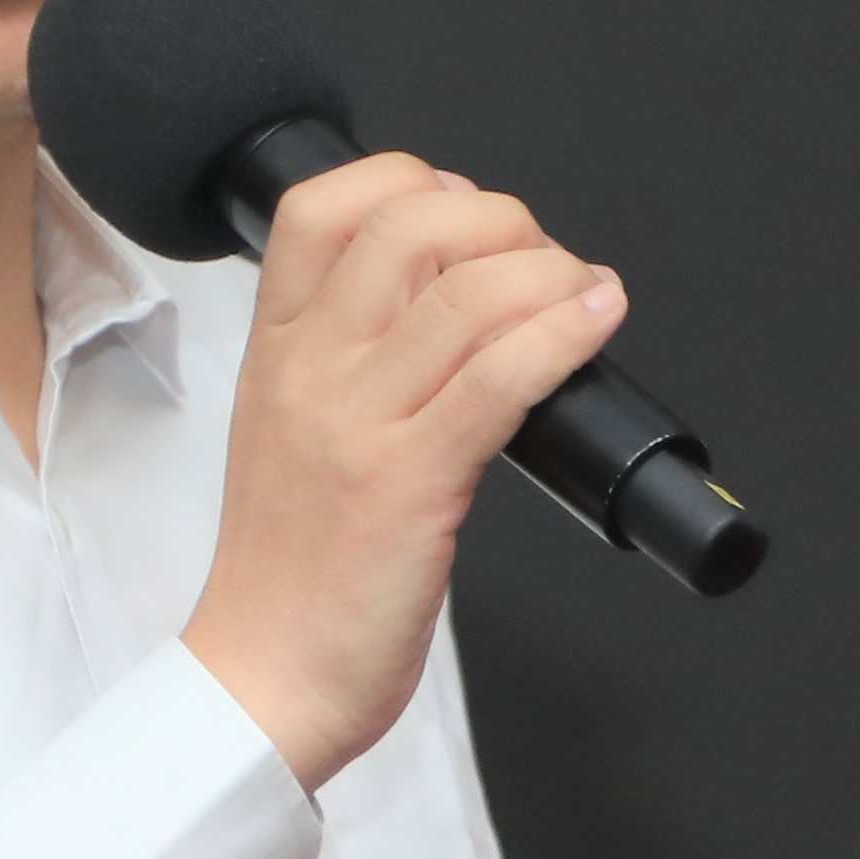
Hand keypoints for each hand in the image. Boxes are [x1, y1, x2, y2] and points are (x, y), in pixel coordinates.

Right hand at [182, 150, 626, 786]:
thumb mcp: (292, 435)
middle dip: (498, 219)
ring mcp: (356, 424)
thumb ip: (350, 365)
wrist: (264, 679)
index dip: (407, 180)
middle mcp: (310, 372)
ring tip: (585, 293)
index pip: (320, 208)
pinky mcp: (409, 484)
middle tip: (539, 258)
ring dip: (549, 273)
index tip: (464, 211)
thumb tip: (451, 304)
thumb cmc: (289, 573)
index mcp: (275, 353)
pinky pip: (499, 377)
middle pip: (406, 225)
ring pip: (465, 293)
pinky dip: (562, 334)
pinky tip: (595, 323)